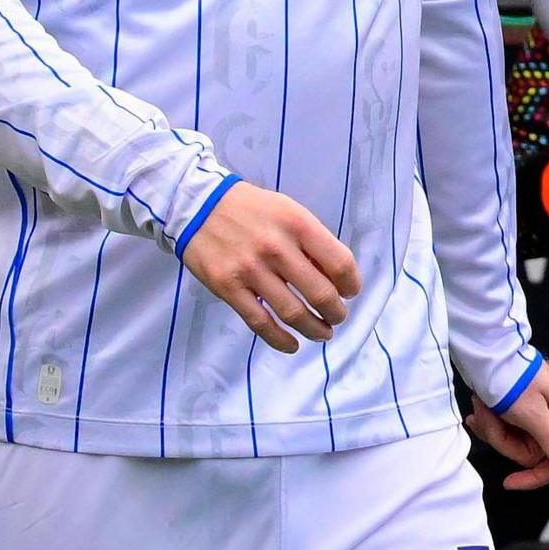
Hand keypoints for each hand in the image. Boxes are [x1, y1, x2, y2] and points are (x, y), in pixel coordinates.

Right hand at [181, 183, 359, 352]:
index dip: (351, 284)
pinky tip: (292, 344)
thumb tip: (335, 278)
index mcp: (297, 224)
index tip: (349, 292)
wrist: (197, 205)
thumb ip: (311, 240)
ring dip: (315, 330)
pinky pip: (260, 323)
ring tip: (322, 333)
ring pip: (293, 313)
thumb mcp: (288, 210)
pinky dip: (281, 340)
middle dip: (336, 313)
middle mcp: (276, 247)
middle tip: (337, 317)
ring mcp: (250, 270)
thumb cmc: (250, 208)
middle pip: (320, 294)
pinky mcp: (228, 287)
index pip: (340, 263)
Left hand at [468, 362, 548, 487]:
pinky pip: (508, 432)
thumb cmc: (513, 377)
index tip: (509, 483)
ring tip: (481, 407)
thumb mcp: (533, 416)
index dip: (535, 476)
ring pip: (516, 443)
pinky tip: (479, 411)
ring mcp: (542, 414)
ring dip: (494, 429)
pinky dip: (492, 424)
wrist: (487, 349)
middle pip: (532, 453)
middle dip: (504, 440)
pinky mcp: (524, 411)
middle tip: (487, 418)